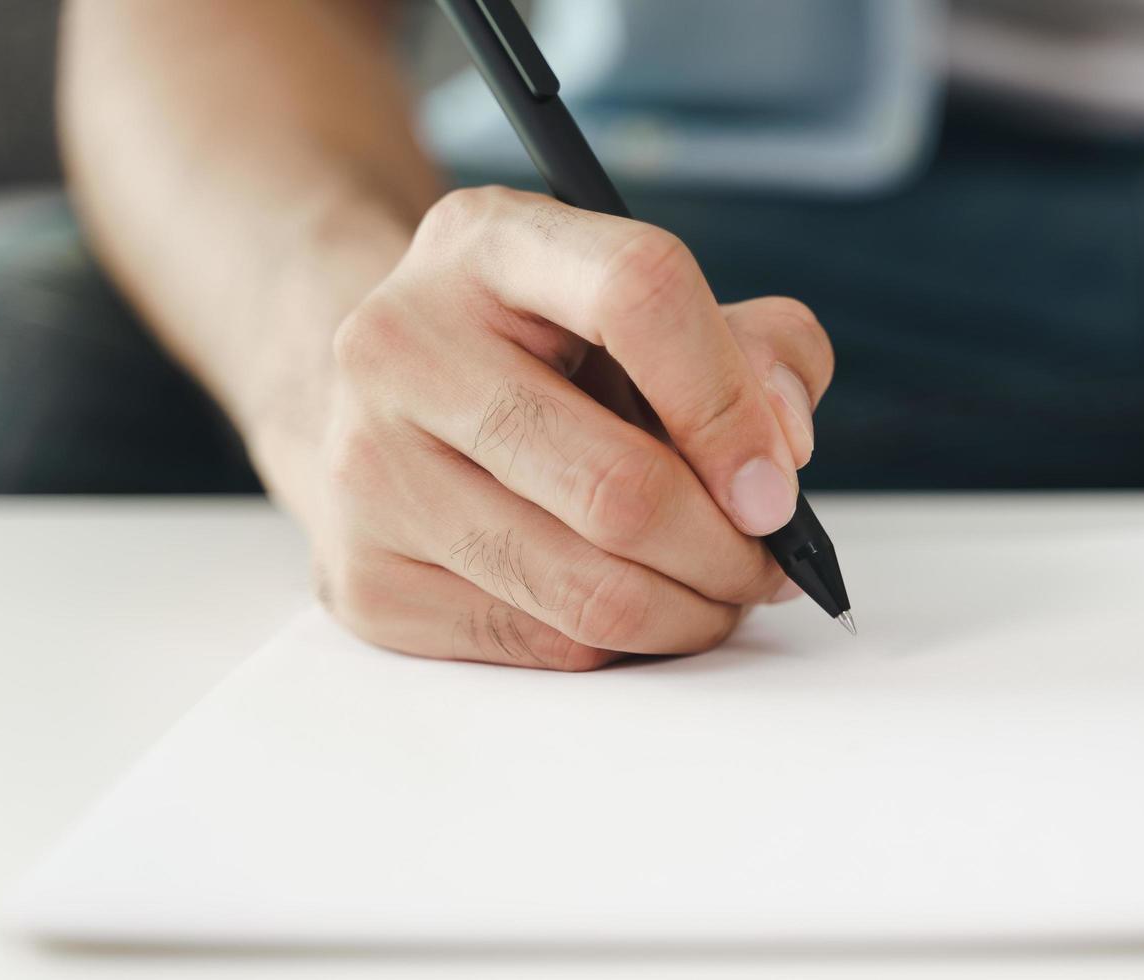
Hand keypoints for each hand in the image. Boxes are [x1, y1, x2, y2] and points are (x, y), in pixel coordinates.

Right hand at [299, 187, 830, 669]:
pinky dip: (618, 645)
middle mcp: (402, 342)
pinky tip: (635, 606)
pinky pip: (540, 644)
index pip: (639, 294)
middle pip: (617, 486)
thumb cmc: (553, 352)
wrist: (393, 398)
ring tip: (720, 593)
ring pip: (584, 590)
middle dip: (728, 550)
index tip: (778, 487)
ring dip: (689, 613)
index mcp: (491, 241)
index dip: (732, 405)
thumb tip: (781, 455)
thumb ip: (760, 350)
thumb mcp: (659, 308)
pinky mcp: (362, 576)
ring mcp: (367, 465)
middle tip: (768, 565)